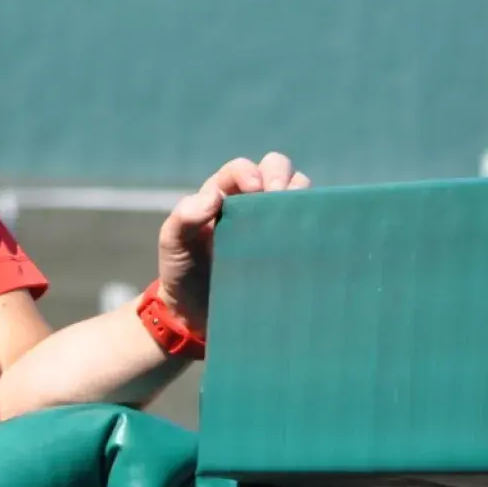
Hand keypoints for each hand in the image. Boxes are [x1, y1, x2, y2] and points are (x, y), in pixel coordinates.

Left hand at [156, 152, 307, 327]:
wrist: (195, 317)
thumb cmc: (182, 274)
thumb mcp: (173, 245)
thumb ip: (183, 218)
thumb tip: (214, 197)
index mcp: (222, 195)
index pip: (242, 169)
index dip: (251, 172)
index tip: (257, 189)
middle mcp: (251, 204)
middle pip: (278, 170)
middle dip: (283, 176)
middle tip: (282, 197)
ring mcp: (273, 226)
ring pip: (299, 195)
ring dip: (302, 200)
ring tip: (297, 221)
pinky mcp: (290, 250)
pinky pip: (310, 230)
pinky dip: (314, 228)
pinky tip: (311, 241)